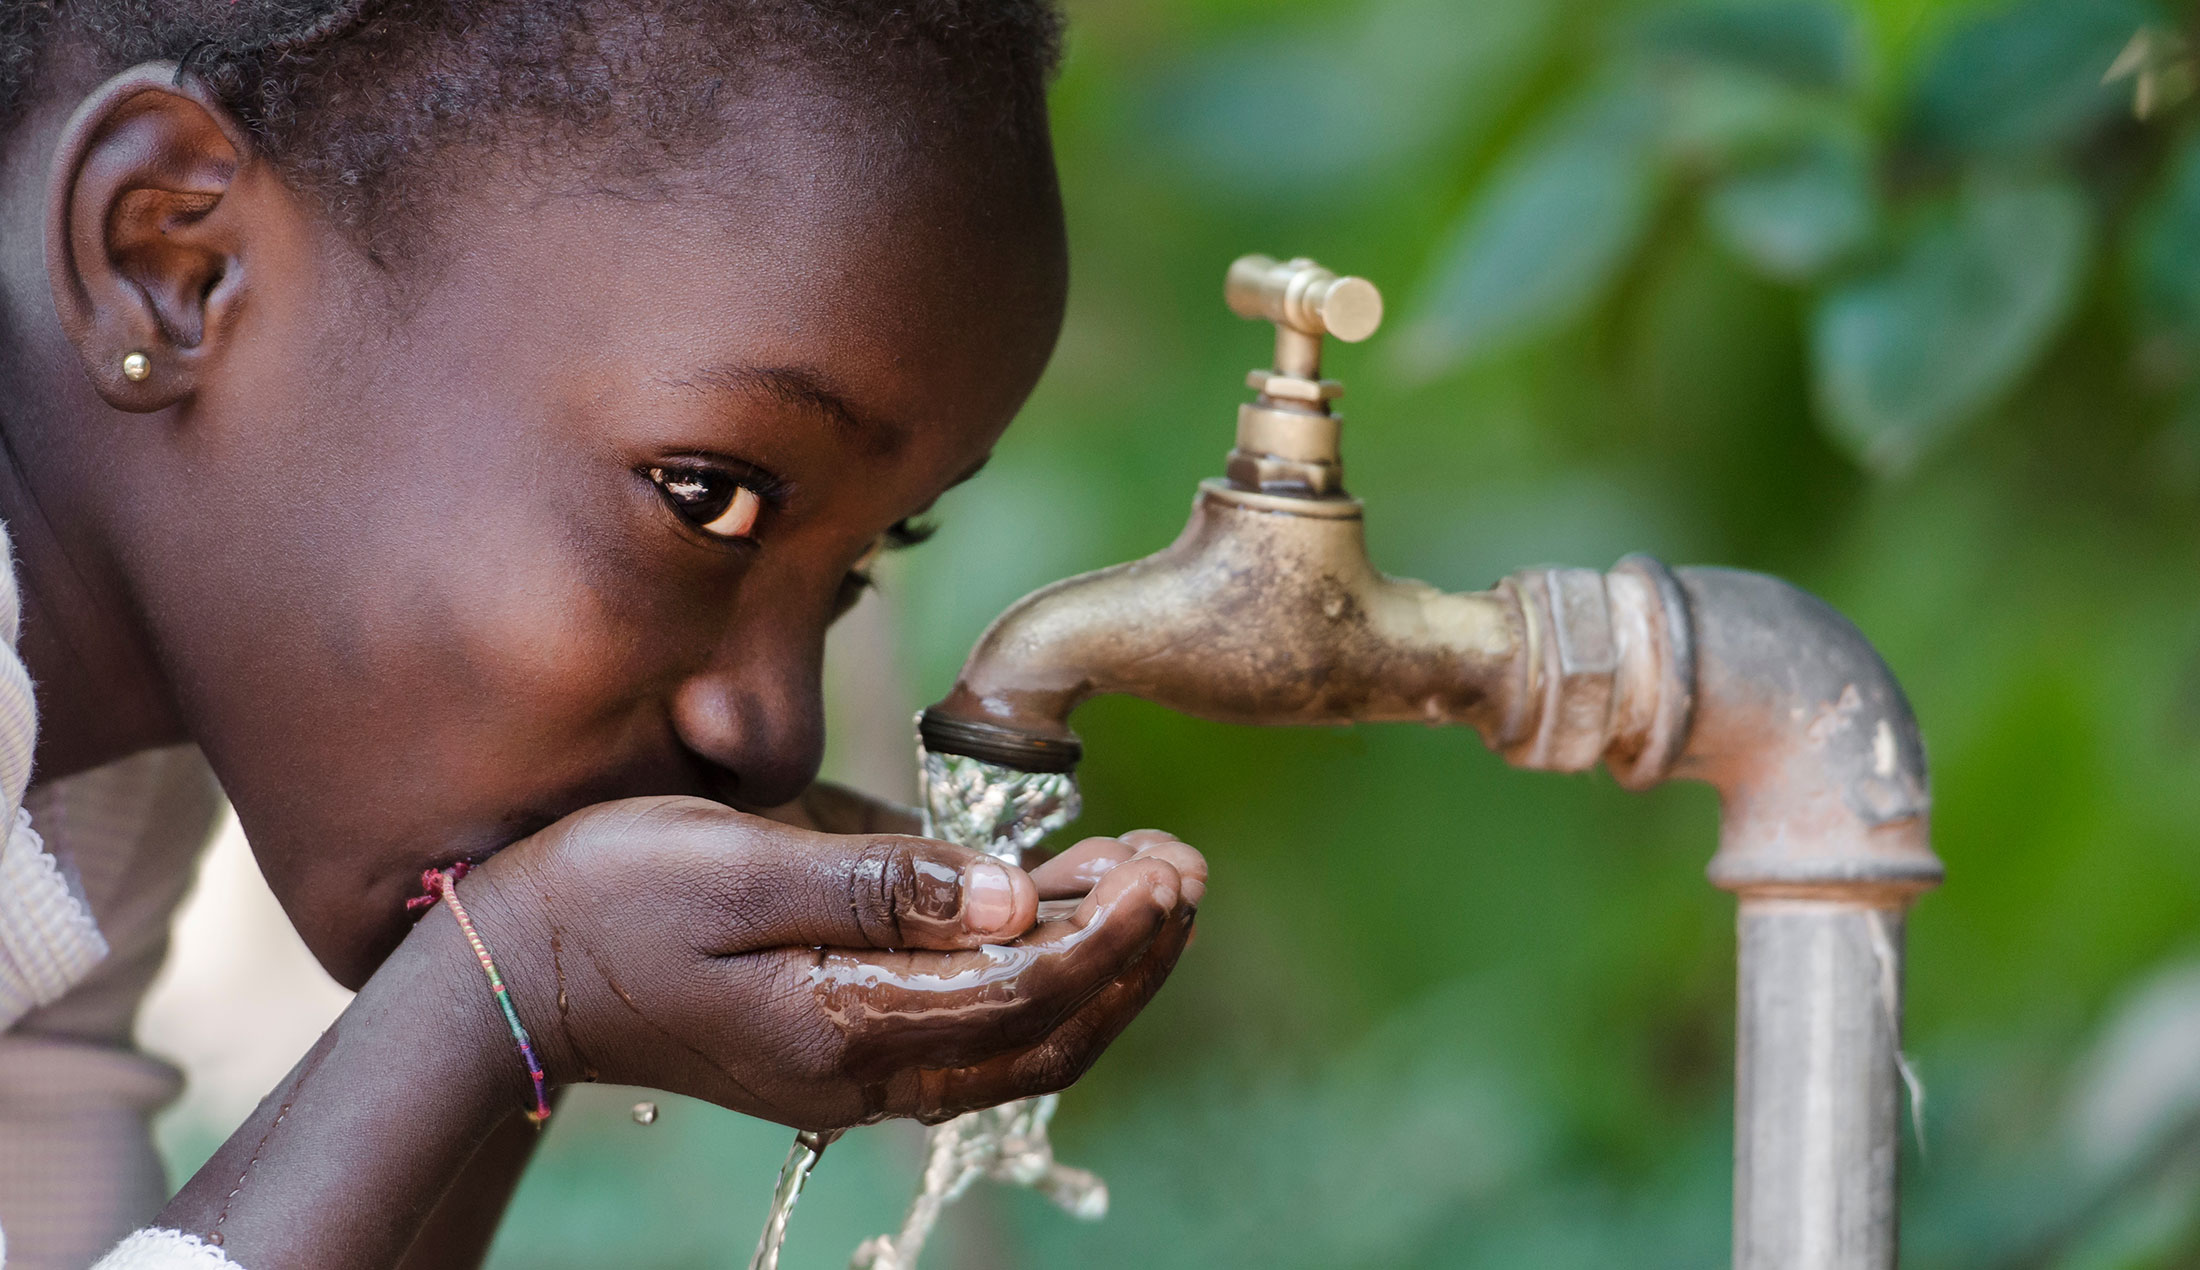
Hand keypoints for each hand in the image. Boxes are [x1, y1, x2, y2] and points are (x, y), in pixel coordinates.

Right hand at [452, 798, 1204, 1128]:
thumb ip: (883, 884)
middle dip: (1130, 956)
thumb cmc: (612, 896)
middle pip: (1045, 1035)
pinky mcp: (841, 1045)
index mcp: (846, 1024)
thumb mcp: (742, 864)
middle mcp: (865, 1069)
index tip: (1165, 867)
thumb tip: (1015, 897)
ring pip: (1019, 1043)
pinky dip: (1039, 978)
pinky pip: (973, 1028)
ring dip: (1097, 970)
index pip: (1026, 992)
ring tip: (1152, 883)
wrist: (514, 972)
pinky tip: (1064, 910)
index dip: (1110, 932)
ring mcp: (855, 1069)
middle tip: (1184, 869)